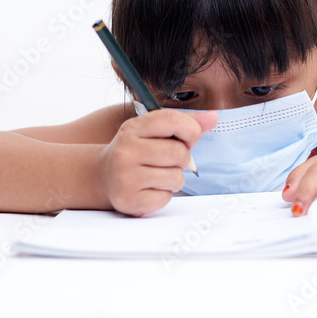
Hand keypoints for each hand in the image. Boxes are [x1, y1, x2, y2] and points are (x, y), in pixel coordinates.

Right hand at [98, 109, 217, 216]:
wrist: (103, 175)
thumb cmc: (136, 150)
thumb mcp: (154, 131)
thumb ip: (184, 123)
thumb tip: (213, 117)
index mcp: (133, 128)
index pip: (173, 120)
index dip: (191, 130)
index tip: (188, 139)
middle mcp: (126, 150)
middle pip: (179, 153)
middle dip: (183, 159)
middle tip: (170, 161)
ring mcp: (125, 176)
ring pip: (176, 178)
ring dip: (174, 178)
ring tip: (158, 175)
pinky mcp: (128, 199)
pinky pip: (165, 198)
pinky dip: (163, 195)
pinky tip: (149, 188)